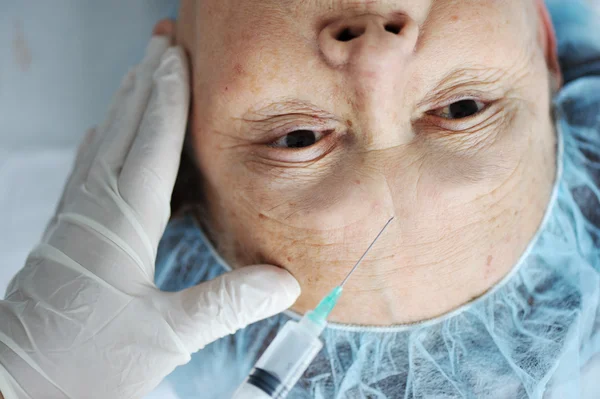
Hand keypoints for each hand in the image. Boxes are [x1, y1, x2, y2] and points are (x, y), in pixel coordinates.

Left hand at [0, 35, 299, 398]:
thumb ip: (226, 303)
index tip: (179, 60)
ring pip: (102, 144)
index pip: (152, 144)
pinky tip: (107, 137)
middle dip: (144, 85)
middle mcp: (93, 208)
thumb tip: (286, 281)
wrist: (14, 386)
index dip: (168, 99)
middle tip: (160, 45)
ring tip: (139, 77)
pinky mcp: (66, 235)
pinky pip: (89, 169)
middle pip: (123, 130)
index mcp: (120, 222)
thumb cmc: (85, 363)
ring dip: (124, 106)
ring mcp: (74, 219)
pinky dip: (105, 140)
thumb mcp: (165, 337)